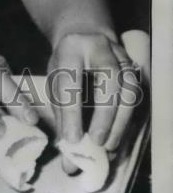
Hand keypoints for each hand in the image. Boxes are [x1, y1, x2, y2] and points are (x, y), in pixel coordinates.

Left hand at [47, 30, 141, 169]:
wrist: (86, 36)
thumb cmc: (66, 64)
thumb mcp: (54, 80)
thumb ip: (60, 114)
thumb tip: (68, 155)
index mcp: (72, 47)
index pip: (71, 79)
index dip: (72, 111)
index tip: (71, 139)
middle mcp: (101, 47)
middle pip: (110, 80)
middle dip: (105, 115)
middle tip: (97, 143)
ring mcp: (123, 58)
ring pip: (131, 90)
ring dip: (121, 122)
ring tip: (109, 147)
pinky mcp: (136, 71)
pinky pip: (139, 99)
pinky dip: (129, 124)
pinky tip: (119, 141)